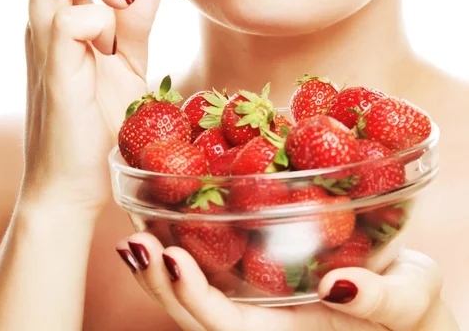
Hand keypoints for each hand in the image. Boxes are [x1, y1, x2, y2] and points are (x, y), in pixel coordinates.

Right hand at [19, 0, 164, 215]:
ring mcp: (45, 45)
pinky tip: (113, 47)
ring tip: (126, 6)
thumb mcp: (128, 57)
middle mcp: (48, 20)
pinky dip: (99, 22)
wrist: (74, 184)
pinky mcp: (54, 73)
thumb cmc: (100, 121)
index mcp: (66, 10)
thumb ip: (136, 16)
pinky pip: (65, 24)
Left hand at [116, 232, 455, 330]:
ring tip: (133, 238)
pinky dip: (184, 248)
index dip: (194, 299)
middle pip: (196, 312)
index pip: (226, 326)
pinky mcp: (259, 274)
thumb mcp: (412, 303)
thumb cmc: (412, 312)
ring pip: (195, 293)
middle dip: (161, 281)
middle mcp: (262, 321)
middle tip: (133, 243)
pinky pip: (213, 267)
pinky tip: (162, 224)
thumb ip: (383, 301)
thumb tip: (338, 289)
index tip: (173, 260)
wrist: (409, 305)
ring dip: (160, 267)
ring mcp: (256, 300)